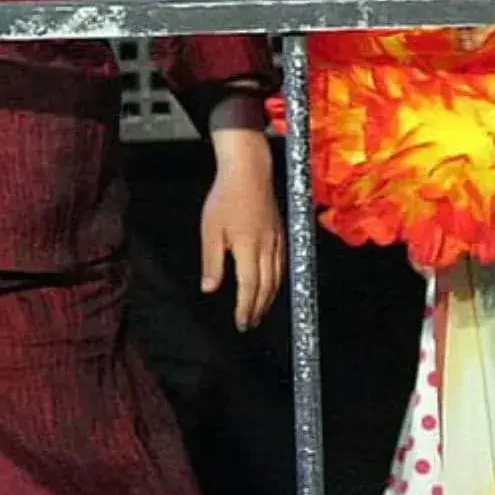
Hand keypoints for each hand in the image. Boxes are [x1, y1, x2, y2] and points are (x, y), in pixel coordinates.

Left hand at [201, 124, 283, 330]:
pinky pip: (283, 264)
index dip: (245, 307)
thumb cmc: (225, 197)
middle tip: (249, 323)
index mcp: (248, 248)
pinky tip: (272, 286)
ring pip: (277, 277)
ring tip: (259, 311)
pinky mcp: (281, 233)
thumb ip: (212, 262)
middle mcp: (267, 247)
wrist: (249, 171)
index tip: (241, 322)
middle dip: (258, 308)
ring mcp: (277, 240)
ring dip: (268, 298)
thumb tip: (210, 289)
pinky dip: (278, 281)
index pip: (249, 286)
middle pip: (266, 286)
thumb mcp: (211, 230)